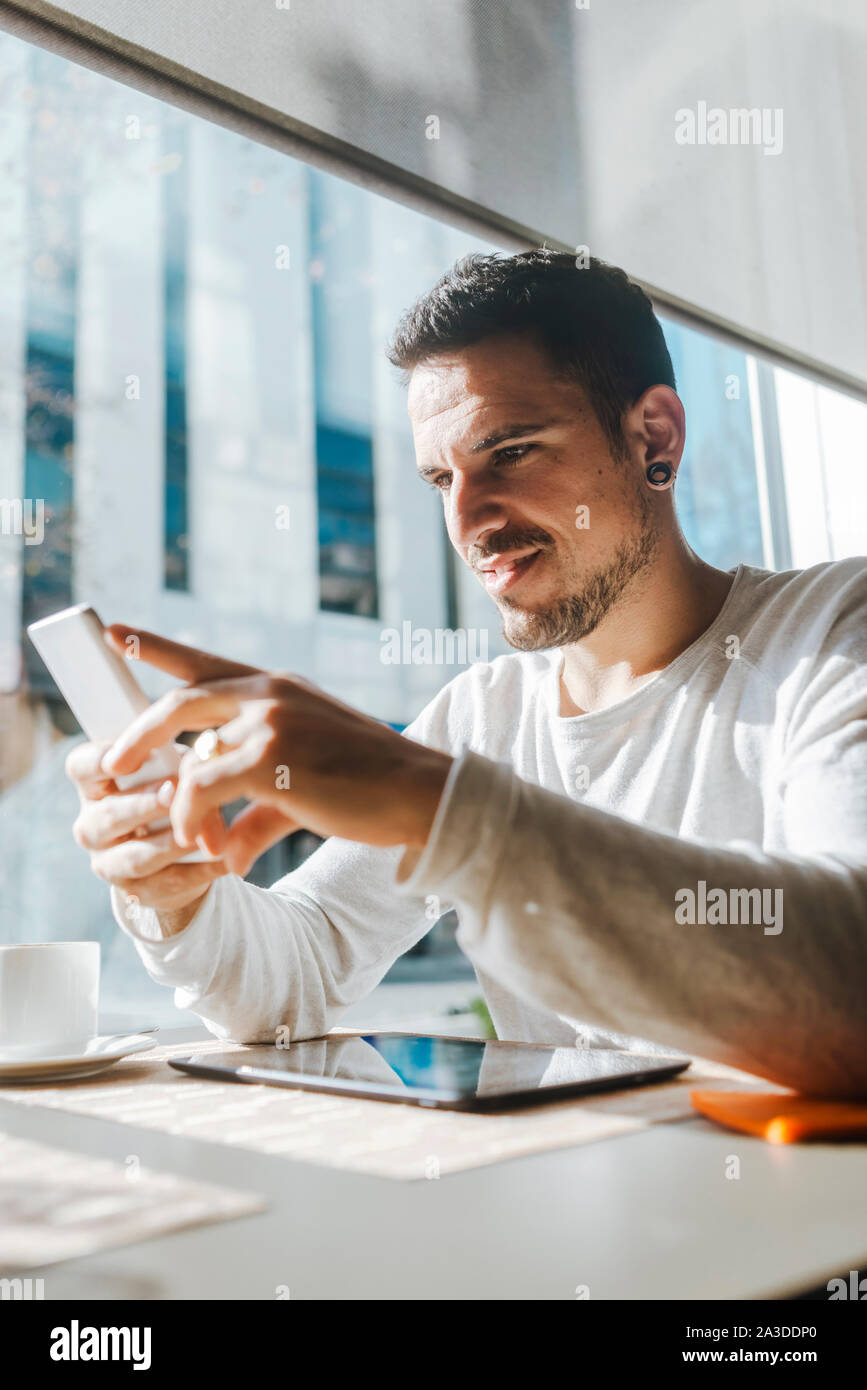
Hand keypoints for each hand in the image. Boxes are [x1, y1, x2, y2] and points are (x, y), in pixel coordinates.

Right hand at [66, 740, 229, 916]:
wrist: (178, 851)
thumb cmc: (172, 791)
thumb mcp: (176, 770)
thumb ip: (183, 768)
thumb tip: (199, 779)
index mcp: (94, 786)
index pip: (81, 767)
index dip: (98, 761)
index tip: (123, 760)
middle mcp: (92, 825)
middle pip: (109, 815)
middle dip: (145, 804)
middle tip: (174, 792)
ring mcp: (108, 862)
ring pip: (137, 856)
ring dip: (173, 843)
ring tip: (205, 833)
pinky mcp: (136, 891)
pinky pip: (168, 882)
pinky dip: (200, 871)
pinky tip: (225, 860)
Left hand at [99, 626, 452, 874]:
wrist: (418, 792)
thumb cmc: (369, 788)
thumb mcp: (304, 788)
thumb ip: (255, 813)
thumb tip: (227, 854)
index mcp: (278, 688)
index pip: (204, 660)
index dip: (154, 645)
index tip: (114, 631)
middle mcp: (270, 694)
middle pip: (180, 698)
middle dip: (138, 732)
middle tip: (111, 761)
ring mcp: (270, 721)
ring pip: (191, 757)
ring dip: (179, 804)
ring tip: (186, 838)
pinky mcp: (271, 757)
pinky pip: (205, 789)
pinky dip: (196, 823)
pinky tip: (211, 850)